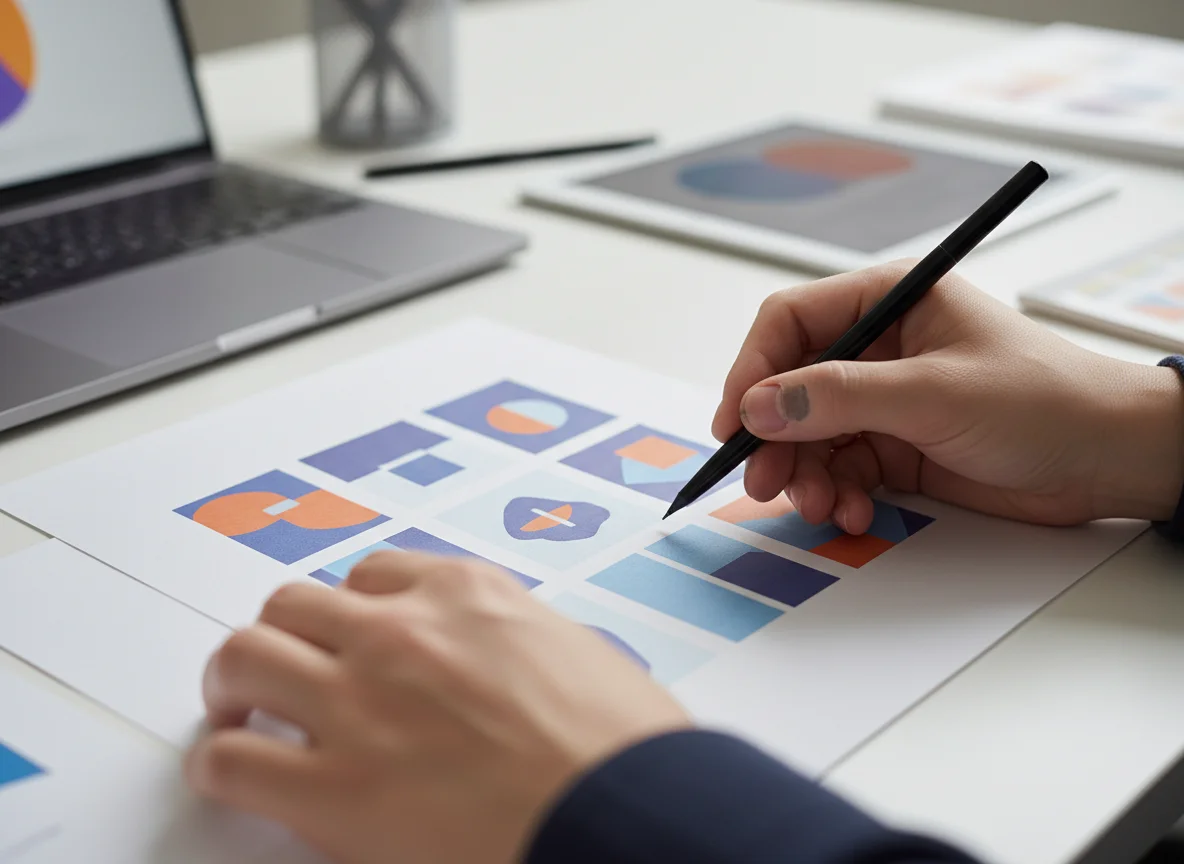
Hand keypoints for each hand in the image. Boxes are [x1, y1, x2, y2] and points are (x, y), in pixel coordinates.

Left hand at [185, 553, 689, 863]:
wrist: (629, 815)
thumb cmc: (625, 748)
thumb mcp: (575, 654)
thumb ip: (511, 645)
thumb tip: (494, 670)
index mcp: (467, 594)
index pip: (375, 574)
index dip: (354, 608)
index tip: (351, 634)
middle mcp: (402, 633)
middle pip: (294, 604)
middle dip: (283, 636)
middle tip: (280, 668)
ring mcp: (360, 704)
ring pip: (246, 656)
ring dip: (235, 682)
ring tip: (238, 709)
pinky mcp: (333, 788)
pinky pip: (230, 759)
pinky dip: (220, 763)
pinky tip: (235, 772)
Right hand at [712, 262, 1183, 530]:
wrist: (1110, 460)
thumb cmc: (1044, 399)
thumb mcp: (934, 393)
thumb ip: (839, 398)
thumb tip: (758, 406)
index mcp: (888, 301)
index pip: (790, 323)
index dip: (752, 370)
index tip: (735, 423)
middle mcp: (878, 347)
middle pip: (790, 386)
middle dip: (775, 437)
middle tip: (766, 481)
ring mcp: (884, 400)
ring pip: (809, 436)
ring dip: (805, 474)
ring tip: (822, 505)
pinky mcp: (896, 446)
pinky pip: (840, 469)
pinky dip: (838, 494)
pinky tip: (856, 512)